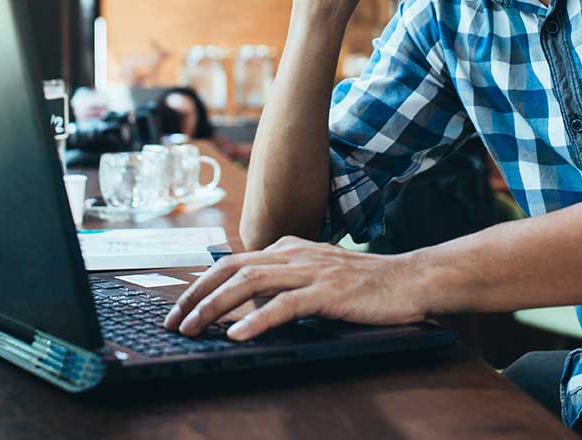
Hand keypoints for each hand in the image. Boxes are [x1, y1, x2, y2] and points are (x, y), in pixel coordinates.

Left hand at [163, 236, 425, 340]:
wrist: (408, 279)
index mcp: (289, 247)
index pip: (234, 261)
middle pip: (233, 268)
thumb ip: (286, 277)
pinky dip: (257, 320)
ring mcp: (311, 270)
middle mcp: (295, 253)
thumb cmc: (364, 283)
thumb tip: (247, 298)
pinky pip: (285, 305)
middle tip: (172, 321)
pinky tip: (238, 335)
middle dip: (197, 294)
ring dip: (215, 307)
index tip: (179, 308)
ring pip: (250, 283)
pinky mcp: (328, 291)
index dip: (202, 283)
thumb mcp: (317, 272)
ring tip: (193, 328)